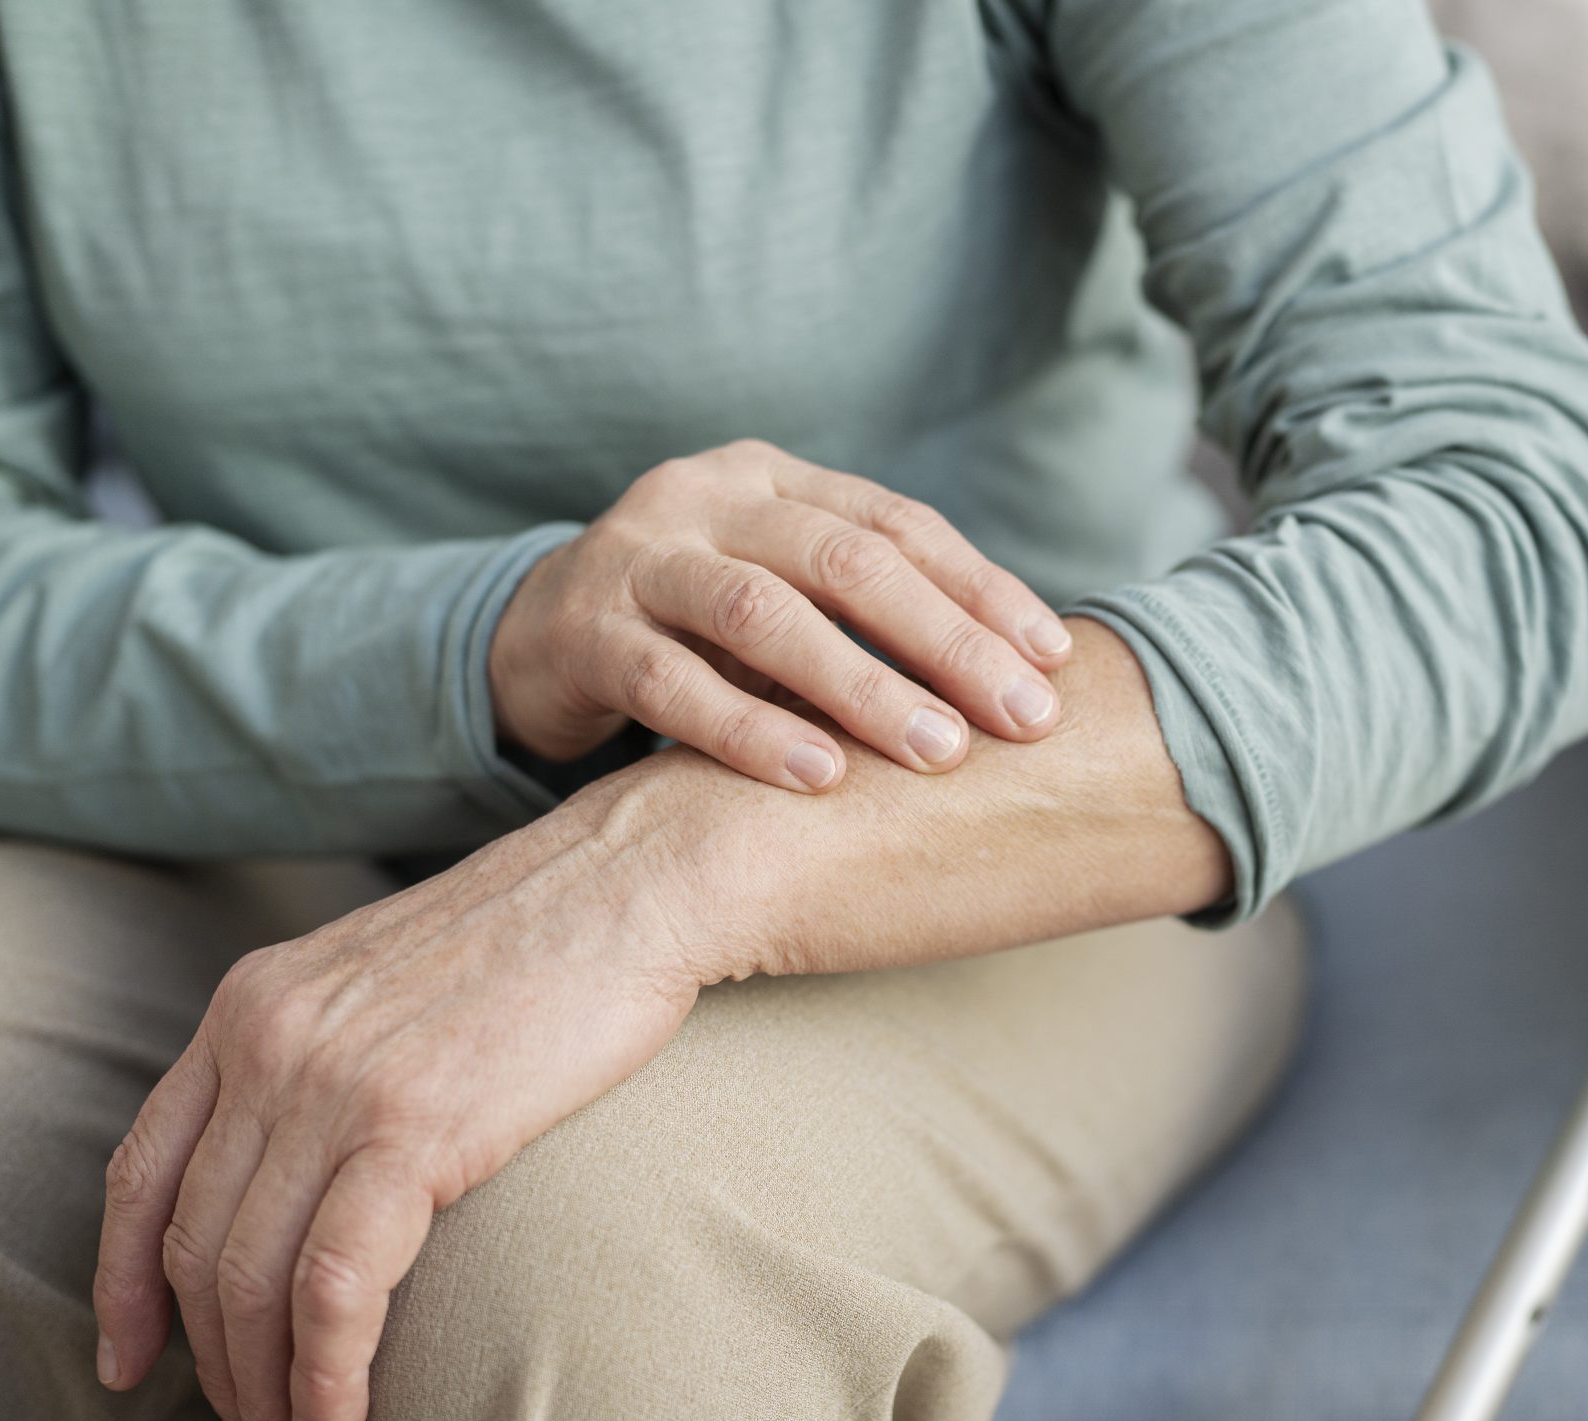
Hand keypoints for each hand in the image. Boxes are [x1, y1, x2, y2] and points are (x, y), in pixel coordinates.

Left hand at [89, 786, 724, 1420]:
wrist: (635, 882)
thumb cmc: (543, 942)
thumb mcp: (387, 983)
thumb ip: (322, 1059)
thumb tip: (311, 1172)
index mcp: (250, 1005)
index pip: (141, 1170)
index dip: (121, 1286)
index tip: (133, 1365)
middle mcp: (266, 1041)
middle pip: (194, 1247)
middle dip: (213, 1371)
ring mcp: (332, 1083)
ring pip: (250, 1282)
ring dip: (265, 1396)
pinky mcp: (412, 1127)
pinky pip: (334, 1288)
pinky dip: (327, 1376)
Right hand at [488, 439, 1073, 789]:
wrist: (533, 638)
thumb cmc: (694, 629)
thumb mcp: (782, 598)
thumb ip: (868, 614)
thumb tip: (1022, 674)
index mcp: (771, 476)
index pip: (896, 523)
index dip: (981, 588)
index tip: (1054, 660)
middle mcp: (705, 497)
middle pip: (843, 559)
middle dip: (945, 641)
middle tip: (1021, 717)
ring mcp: (637, 558)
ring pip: (762, 614)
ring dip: (860, 687)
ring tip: (937, 753)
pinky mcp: (584, 631)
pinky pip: (672, 683)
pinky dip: (749, 731)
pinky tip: (818, 776)